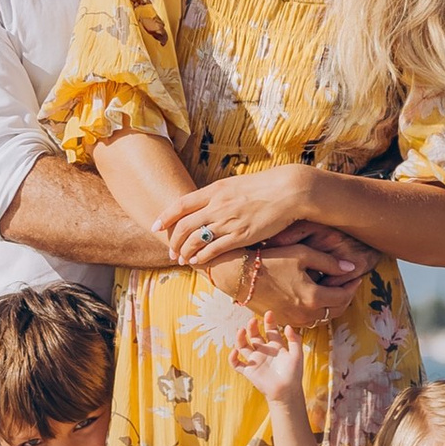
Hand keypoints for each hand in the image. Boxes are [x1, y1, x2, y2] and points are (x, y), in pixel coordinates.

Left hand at [153, 166, 318, 263]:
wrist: (289, 190)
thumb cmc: (264, 187)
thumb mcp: (235, 184)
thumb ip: (218, 195)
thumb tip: (204, 205)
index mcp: (214, 190)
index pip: (180, 204)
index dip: (164, 217)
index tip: (156, 227)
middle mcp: (217, 206)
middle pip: (184, 226)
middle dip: (174, 241)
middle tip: (171, 252)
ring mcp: (228, 221)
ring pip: (196, 240)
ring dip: (185, 252)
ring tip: (182, 259)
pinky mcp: (241, 235)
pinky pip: (214, 250)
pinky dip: (202, 257)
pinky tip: (198, 261)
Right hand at [229, 313, 307, 407]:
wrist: (287, 392)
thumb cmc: (293, 374)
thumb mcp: (297, 355)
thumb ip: (294, 340)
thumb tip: (288, 326)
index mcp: (276, 347)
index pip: (270, 330)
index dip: (269, 322)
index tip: (268, 313)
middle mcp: (264, 351)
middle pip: (255, 336)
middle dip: (252, 327)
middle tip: (253, 321)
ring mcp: (255, 361)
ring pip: (243, 346)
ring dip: (240, 338)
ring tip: (241, 331)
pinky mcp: (249, 371)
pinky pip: (237, 364)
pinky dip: (233, 358)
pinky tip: (235, 352)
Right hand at [272, 222, 369, 316]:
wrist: (240, 276)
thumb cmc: (271, 260)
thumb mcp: (302, 254)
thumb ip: (329, 263)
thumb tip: (351, 268)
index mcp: (313, 297)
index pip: (343, 296)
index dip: (353, 286)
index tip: (356, 276)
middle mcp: (305, 314)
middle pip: (336, 311)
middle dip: (346, 298)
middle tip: (349, 285)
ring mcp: (294, 320)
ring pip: (323, 318)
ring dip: (332, 306)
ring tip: (334, 291)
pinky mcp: (284, 321)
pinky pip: (309, 320)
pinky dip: (317, 310)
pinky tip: (315, 297)